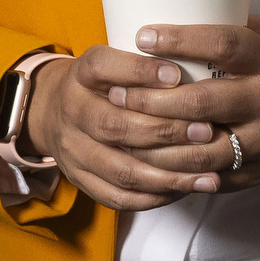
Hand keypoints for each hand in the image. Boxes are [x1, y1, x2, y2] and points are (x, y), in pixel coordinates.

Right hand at [27, 45, 228, 210]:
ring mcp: (73, 151)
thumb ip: (143, 65)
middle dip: (166, 131)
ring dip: (168, 176)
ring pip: (122, 170)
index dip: (139, 71)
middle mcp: (72, 112)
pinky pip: (118, 197)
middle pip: (116, 126)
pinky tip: (184, 190)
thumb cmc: (100, 85)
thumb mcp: (114, 63)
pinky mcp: (79, 180)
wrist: (52, 112)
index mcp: (81, 74)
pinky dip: (154, 197)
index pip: (103, 67)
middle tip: (206, 132)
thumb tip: (190, 73)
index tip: (177, 75)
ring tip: (207, 176)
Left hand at [98, 18, 259, 190]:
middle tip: (115, 91)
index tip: (144, 35)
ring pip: (201, 151)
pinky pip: (215, 179)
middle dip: (151, 99)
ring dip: (156, 144)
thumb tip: (193, 14)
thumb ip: (244, 30)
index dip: (181, 39)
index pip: (224, 45)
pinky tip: (151, 165)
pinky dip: (181, 174)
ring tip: (122, 131)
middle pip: (201, 104)